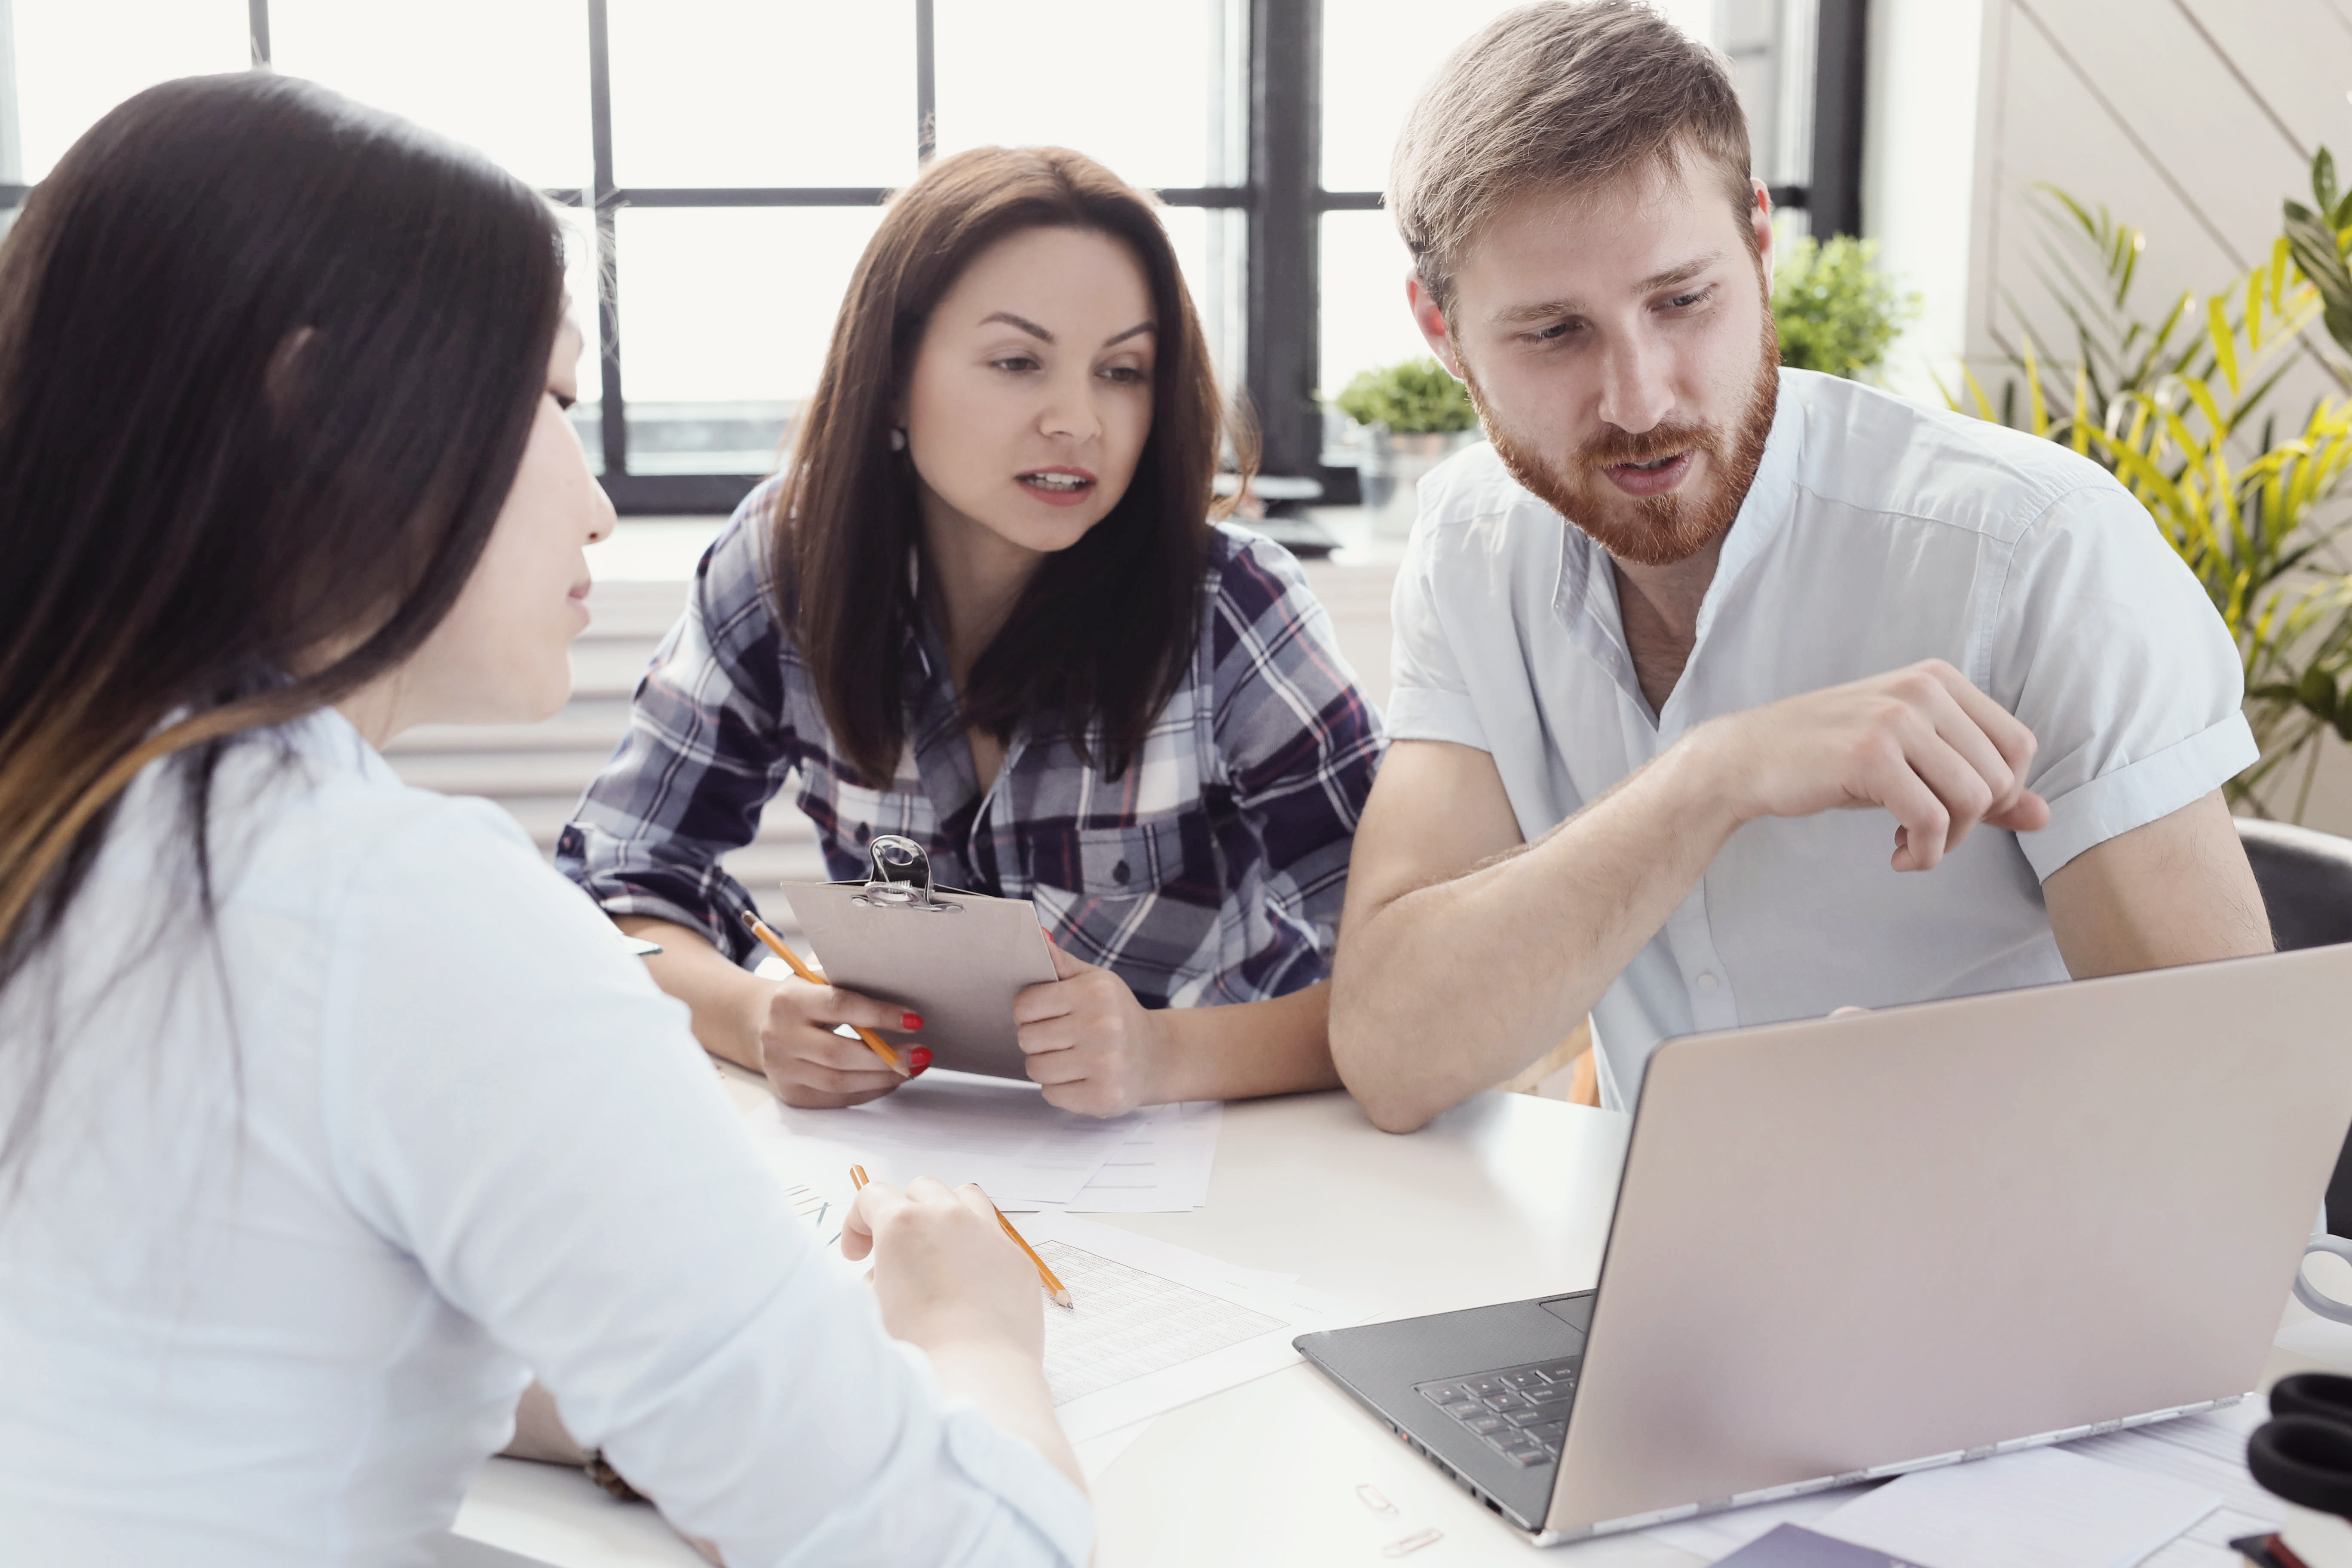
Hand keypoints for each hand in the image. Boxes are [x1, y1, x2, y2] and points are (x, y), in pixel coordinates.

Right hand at [754, 973, 930, 1108]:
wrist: (764, 1023)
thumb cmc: (806, 996)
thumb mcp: (818, 975)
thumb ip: (849, 975)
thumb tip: (899, 980)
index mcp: (789, 999)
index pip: (840, 1006)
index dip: (880, 1014)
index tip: (914, 1020)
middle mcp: (779, 1035)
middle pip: (840, 1054)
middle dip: (887, 1056)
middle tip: (921, 1053)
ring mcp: (783, 1068)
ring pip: (840, 1082)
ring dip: (883, 1078)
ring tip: (912, 1068)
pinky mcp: (791, 1093)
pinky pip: (837, 1098)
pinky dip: (870, 1091)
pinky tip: (890, 1080)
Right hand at [842, 1177, 1043, 1360]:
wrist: (976, 1375)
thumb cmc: (917, 1347)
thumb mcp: (872, 1308)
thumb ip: (876, 1277)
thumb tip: (887, 1274)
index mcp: (904, 1224)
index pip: (873, 1196)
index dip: (857, 1222)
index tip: (857, 1253)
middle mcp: (949, 1217)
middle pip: (920, 1190)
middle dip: (901, 1214)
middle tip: (894, 1255)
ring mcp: (989, 1234)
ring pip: (964, 1198)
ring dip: (945, 1216)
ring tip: (937, 1253)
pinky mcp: (1017, 1259)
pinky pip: (994, 1237)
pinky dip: (977, 1248)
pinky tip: (971, 1285)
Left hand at [1014, 940, 1164, 1116]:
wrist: (1158, 1056)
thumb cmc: (1117, 1015)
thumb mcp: (1096, 981)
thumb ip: (1061, 963)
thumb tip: (1036, 936)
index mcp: (1096, 992)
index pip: (1024, 1004)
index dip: (1027, 1010)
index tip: (1043, 1013)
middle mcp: (1102, 1027)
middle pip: (1026, 1038)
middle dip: (1036, 1038)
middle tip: (1059, 1036)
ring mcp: (1104, 1065)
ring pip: (1035, 1068)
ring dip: (1046, 1064)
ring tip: (1070, 1057)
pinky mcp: (1103, 1097)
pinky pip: (1050, 1094)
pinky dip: (1059, 1088)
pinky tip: (1080, 1076)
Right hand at [1689, 659, 2051, 871]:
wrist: (1749, 758)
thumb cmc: (1831, 759)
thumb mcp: (1911, 761)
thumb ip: (1976, 783)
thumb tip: (2044, 816)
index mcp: (1940, 679)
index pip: (2019, 744)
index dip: (2002, 794)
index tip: (1958, 813)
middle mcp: (1924, 689)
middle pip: (2000, 777)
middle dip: (1972, 823)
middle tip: (1928, 835)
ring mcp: (1897, 718)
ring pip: (1971, 799)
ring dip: (1948, 842)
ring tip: (1912, 847)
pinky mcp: (1870, 755)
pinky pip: (1930, 819)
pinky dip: (1925, 852)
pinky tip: (1898, 855)